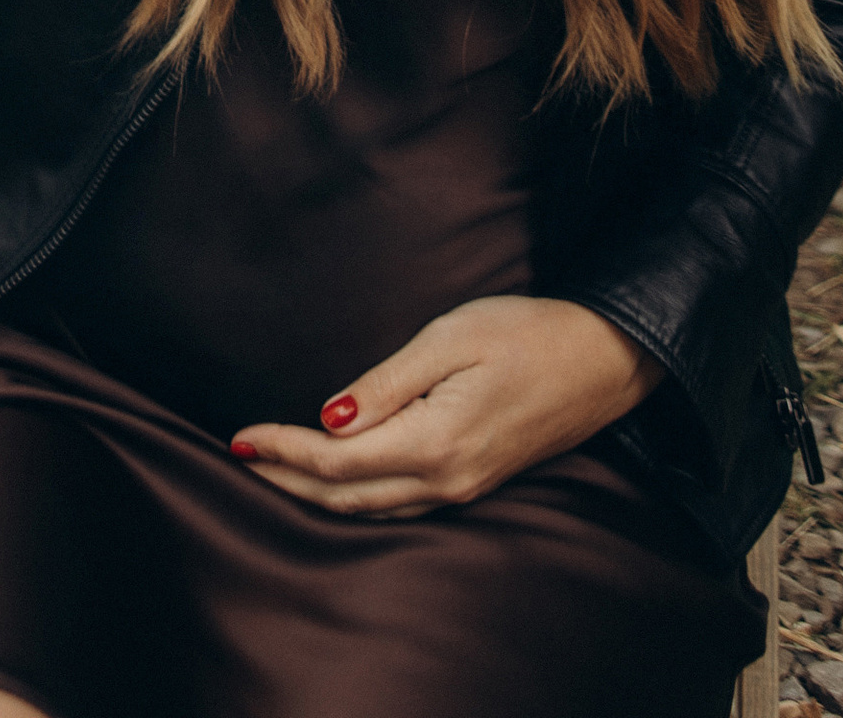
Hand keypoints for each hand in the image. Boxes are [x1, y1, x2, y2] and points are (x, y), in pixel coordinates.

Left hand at [228, 298, 661, 518]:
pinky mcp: (471, 481)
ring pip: (370, 508)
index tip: (240, 436)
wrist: (602, 361)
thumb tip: (330, 417)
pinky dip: (352, 496)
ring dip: (315, 493)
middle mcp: (446, 481)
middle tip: (240, 458)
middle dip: (287, 479)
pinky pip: (398, 503)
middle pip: (346, 497)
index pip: (338, 462)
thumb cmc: (527, 334)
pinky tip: (334, 479)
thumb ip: (388, 383)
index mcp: (436, 443)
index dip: (284, 449)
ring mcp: (461, 489)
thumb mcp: (452, 338)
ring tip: (271, 470)